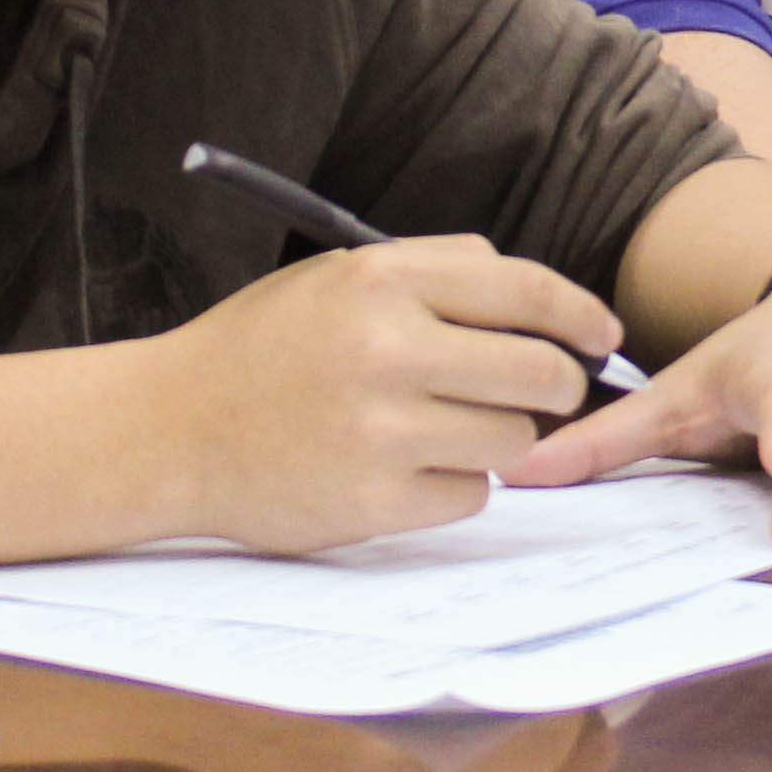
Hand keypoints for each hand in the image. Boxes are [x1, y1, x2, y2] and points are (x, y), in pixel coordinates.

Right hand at [139, 235, 624, 551]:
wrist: (167, 430)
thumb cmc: (259, 350)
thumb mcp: (335, 278)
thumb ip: (433, 270)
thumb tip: (530, 289)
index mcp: (381, 283)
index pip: (524, 290)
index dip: (581, 314)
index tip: (604, 336)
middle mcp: (387, 352)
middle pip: (540, 374)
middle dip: (555, 387)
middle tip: (538, 395)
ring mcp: (382, 432)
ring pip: (511, 440)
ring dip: (497, 439)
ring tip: (442, 429)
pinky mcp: (374, 501)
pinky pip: (469, 496)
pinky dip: (453, 486)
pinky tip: (405, 469)